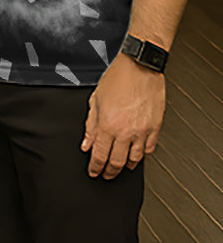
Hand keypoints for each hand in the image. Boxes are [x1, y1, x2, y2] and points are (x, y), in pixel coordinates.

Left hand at [82, 54, 164, 179]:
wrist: (139, 67)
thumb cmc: (117, 79)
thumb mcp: (95, 101)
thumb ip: (90, 126)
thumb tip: (86, 145)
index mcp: (107, 125)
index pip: (100, 155)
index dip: (95, 167)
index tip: (93, 172)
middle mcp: (126, 132)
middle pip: (117, 162)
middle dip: (109, 172)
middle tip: (105, 175)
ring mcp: (142, 131)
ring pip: (135, 160)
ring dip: (126, 167)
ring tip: (120, 168)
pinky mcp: (155, 128)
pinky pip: (149, 149)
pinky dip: (142, 156)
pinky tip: (137, 157)